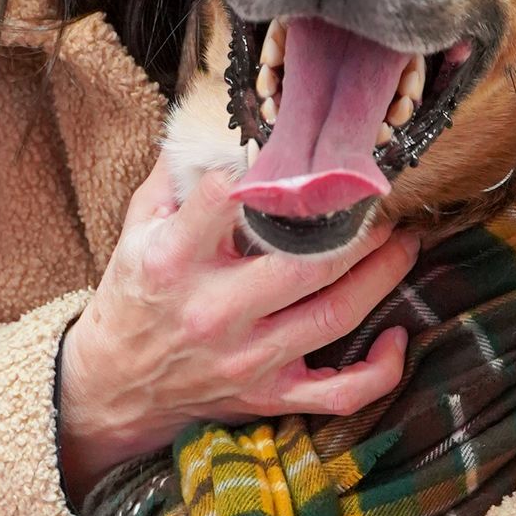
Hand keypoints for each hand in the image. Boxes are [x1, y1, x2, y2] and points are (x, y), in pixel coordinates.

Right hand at [58, 158, 417, 499]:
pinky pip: (341, 392)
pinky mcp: (269, 395)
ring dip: (383, 274)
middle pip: (308, 262)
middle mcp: (214, 312)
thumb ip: (176, 175)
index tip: (303, 155)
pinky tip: (397, 336)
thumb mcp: (137, 228)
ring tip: (402, 243)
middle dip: (358, 227)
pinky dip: (381, 369)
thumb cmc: (134, 296)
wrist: (114, 384)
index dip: (270, 173)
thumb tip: (215, 119)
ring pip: (336, 315)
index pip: (228, 201)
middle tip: (378, 202)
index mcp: (174, 261)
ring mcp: (247, 359)